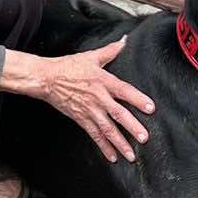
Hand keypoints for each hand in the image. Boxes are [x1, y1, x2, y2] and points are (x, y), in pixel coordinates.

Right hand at [39, 37, 154, 162]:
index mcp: (103, 81)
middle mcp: (98, 98)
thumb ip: (110, 50)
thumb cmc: (68, 67)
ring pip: (107, 129)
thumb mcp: (91, 57)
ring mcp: (89, 111)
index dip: (138, 99)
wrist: (47, 79)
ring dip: (120, 143)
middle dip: (132, 127)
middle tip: (144, 138)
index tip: (150, 108)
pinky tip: (112, 157)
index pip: (124, 91)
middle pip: (118, 114)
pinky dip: (103, 147)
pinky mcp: (81, 119)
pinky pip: (94, 135)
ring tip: (131, 155)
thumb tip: (125, 40)